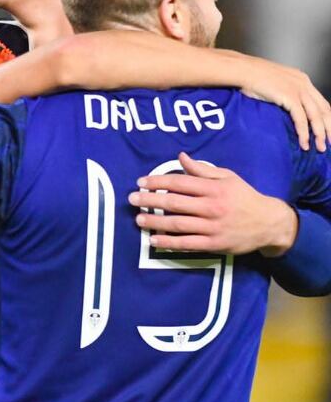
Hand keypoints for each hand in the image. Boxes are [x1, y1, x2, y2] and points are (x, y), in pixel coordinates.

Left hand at [128, 152, 297, 256]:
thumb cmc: (245, 197)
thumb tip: (180, 157)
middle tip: (131, 199)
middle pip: (175, 203)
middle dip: (150, 200)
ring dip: (155, 221)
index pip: (180, 183)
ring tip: (139, 219)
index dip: (158, 181)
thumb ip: (202, 169)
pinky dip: (169, 242)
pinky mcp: (214, 244)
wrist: (269, 223)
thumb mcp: (228, 178)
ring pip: (178, 224)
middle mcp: (212, 207)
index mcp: (214, 188)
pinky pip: (187, 244)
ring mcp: (213, 227)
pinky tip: (154, 240)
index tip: (141, 182)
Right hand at [237, 55, 330, 150]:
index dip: (327, 119)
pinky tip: (304, 142)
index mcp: (302, 80)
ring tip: (320, 148)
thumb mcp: (275, 82)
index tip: (328, 131)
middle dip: (329, 128)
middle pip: (324, 110)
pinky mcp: (289, 96)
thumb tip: (284, 105)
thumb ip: (284, 91)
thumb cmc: (252, 75)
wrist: (243, 70)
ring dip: (320, 134)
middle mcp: (304, 84)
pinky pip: (301, 118)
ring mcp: (298, 90)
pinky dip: (304, 132)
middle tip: (329, 143)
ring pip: (316, 116)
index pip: (322, 103)